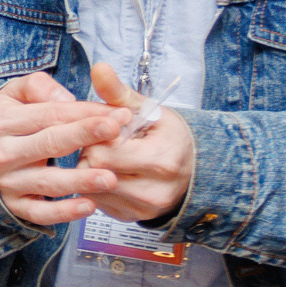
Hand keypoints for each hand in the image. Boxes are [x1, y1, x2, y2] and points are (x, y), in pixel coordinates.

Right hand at [0, 72, 127, 226]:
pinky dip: (64, 212)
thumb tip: (67, 99)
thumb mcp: (12, 94)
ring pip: (48, 182)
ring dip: (81, 180)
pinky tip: (89, 206)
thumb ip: (38, 87)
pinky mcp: (14, 206)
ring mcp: (7, 183)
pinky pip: (41, 212)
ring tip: (111, 177)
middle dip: (86, 136)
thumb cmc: (5, 121)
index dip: (85, 112)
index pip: (50, 114)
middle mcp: (1, 153)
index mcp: (1, 122)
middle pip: (50, 143)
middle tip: (117, 132)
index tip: (116, 113)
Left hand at [77, 64, 194, 222]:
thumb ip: (118, 92)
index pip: (104, 151)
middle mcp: (154, 191)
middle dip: (90, 153)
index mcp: (161, 160)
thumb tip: (99, 68)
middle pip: (95, 172)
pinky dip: (97, 186)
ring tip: (106, 155)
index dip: (96, 136)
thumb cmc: (168, 136)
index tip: (102, 127)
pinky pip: (98, 202)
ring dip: (91, 171)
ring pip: (92, 189)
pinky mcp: (130, 218)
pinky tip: (109, 172)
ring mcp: (142, 209)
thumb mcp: (147, 109)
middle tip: (100, 141)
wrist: (195, 169)